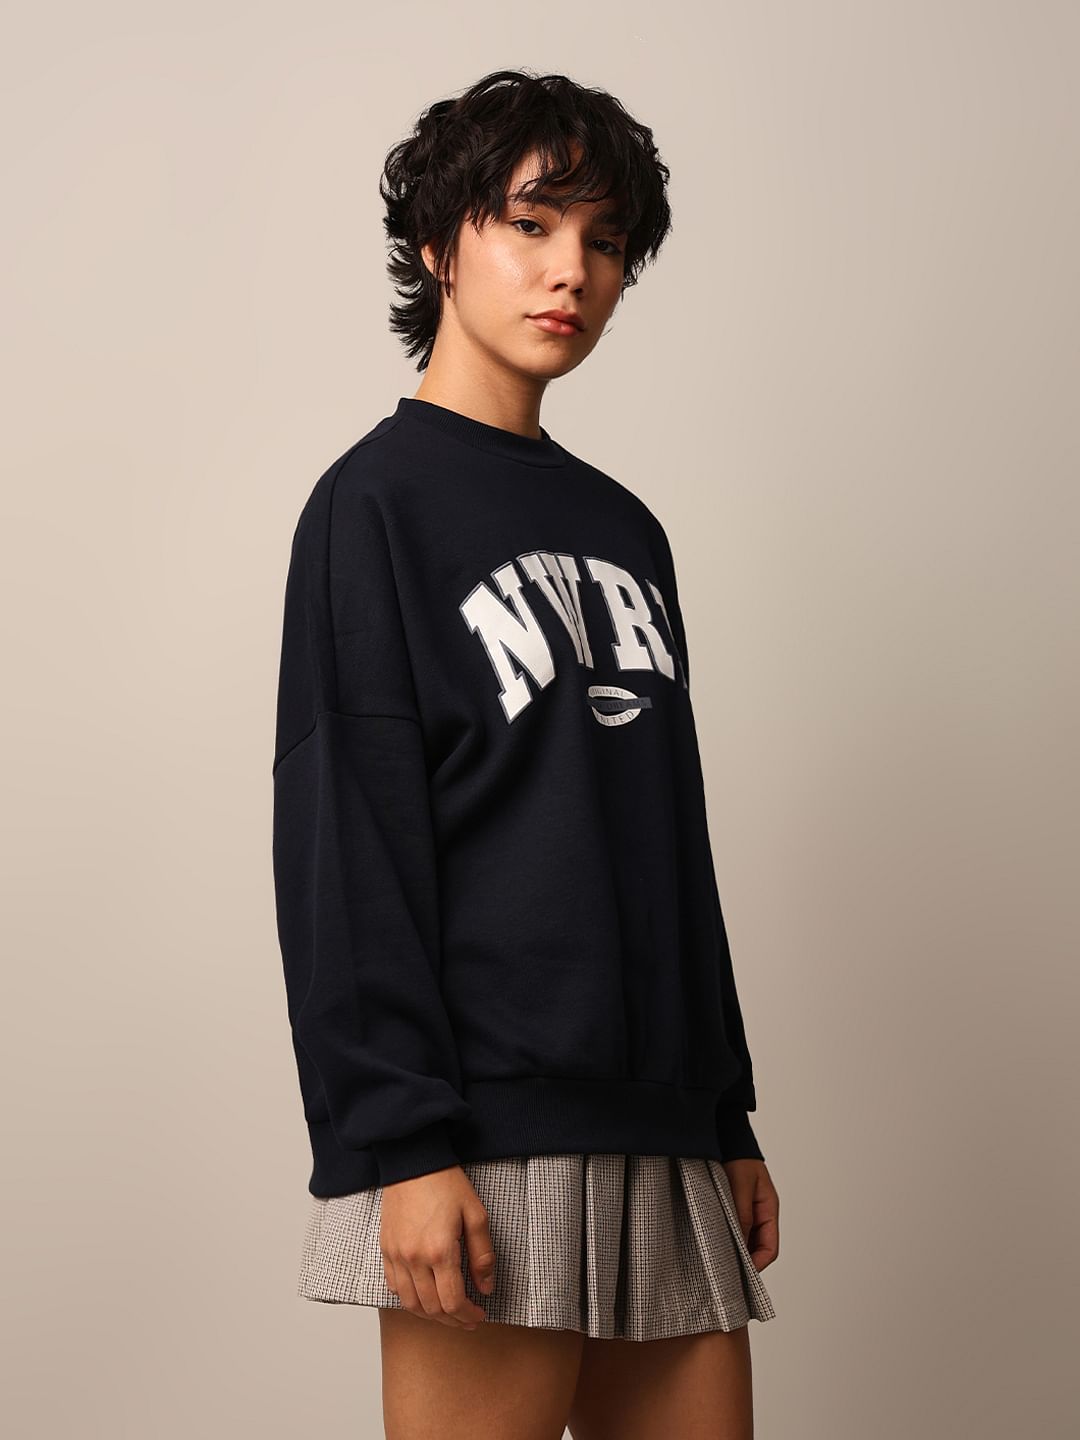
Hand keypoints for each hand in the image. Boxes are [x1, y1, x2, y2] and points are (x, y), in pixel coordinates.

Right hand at [379, 1165, 495, 1328]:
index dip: (468, 1316)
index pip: (453, 1302)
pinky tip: (424, 1296)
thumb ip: (482, 1255)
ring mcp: (396, 1256)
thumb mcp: (475, 1214)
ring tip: (448, 1313)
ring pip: (411, 1304)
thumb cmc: (446, 1183)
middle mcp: (414, 1259)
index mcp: (440, 1251)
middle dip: (453, 1320)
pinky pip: (394, 1288)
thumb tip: (485, 1288)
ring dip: (431, 1315)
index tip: (480, 1315)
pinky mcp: (385, 1249)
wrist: (413, 1161)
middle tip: (468, 1319)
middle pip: (432, 1309)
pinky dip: (410, 1300)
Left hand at [721, 1158, 778, 1272]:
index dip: (758, 1264)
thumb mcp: (741, 1186)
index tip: (742, 1274)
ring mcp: (746, 1211)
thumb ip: (741, 1213)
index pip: (770, 1248)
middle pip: (756, 1248)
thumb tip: (739, 1243)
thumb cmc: (738, 1157)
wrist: (727, 1137)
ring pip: (743, 1240)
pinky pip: (732, 1229)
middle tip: (725, 1272)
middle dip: (744, 1261)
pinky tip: (712, 1241)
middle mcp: (759, 1214)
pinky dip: (725, 1237)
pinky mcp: (732, 1208)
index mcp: (769, 1209)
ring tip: (716, 1259)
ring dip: (733, 1249)